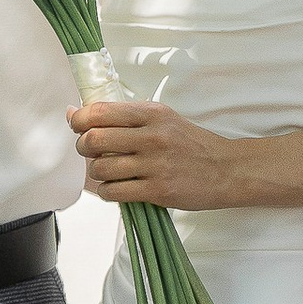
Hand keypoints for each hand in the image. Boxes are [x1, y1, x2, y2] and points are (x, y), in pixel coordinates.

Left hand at [68, 98, 243, 212]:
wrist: (227, 170)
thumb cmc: (191, 144)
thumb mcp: (163, 119)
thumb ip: (124, 116)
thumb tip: (75, 113)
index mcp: (152, 113)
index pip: (100, 111)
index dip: (79, 120)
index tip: (78, 125)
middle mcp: (152, 136)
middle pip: (94, 140)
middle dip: (83, 148)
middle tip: (90, 152)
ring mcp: (155, 164)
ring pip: (101, 169)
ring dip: (97, 173)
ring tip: (108, 172)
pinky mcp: (158, 190)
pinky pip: (114, 192)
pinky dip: (108, 191)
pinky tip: (117, 187)